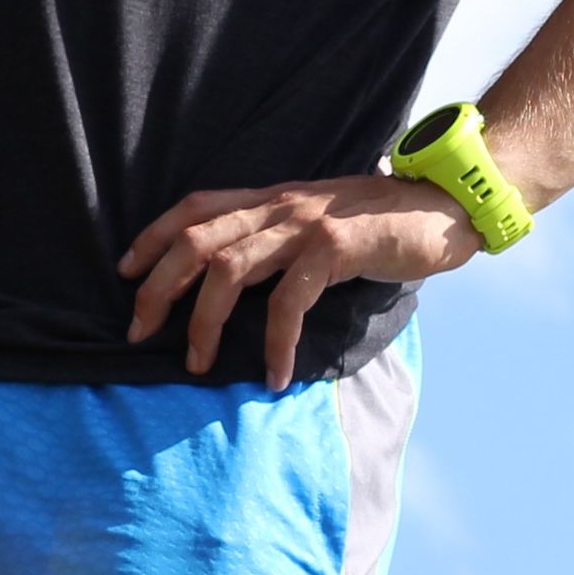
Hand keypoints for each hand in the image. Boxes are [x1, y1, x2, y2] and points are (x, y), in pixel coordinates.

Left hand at [120, 174, 481, 386]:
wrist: (447, 204)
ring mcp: (305, 224)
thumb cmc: (386, 223)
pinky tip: (272, 375)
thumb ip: (284, 241)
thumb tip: (242, 283)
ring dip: (204, 322)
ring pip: (228, 269)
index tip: (126, 273)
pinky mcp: (335, 247)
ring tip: (197, 365)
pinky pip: (288, 300)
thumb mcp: (322, 223)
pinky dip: (273, 342)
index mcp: (272, 199)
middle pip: (196, 240)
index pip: (195, 207)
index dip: (153, 237)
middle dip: (158, 288)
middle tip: (139, 332)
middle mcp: (279, 205)